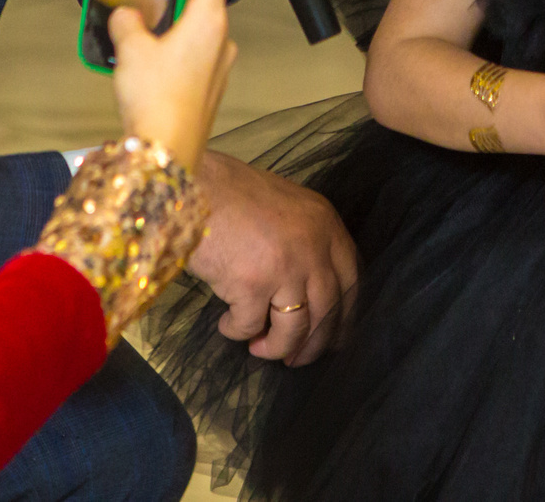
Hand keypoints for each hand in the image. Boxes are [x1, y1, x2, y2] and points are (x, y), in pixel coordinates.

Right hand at [108, 0, 236, 169]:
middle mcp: (223, 38)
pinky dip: (178, 43)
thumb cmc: (155, 96)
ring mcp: (221, 65)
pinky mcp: (211, 87)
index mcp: (210, 19)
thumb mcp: (131, 50)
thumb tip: (126, 14)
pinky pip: (197, 52)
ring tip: (144, 17)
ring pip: (201, 27)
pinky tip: (151, 54)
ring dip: (177, 18)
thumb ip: (127, 21)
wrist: (167, 154)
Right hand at [190, 152, 359, 364]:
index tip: (335, 338)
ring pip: (294, 328)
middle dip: (312, 343)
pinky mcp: (252, 285)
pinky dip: (237, 331)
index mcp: (326, 224)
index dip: (345, 316)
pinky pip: (249, 325)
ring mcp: (286, 268)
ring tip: (258, 347)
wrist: (193, 185)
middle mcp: (314, 247)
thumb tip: (303, 293)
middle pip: (328, 310)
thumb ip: (303, 241)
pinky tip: (226, 324)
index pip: (351, 281)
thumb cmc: (231, 194)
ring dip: (277, 347)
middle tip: (296, 358)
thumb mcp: (285, 207)